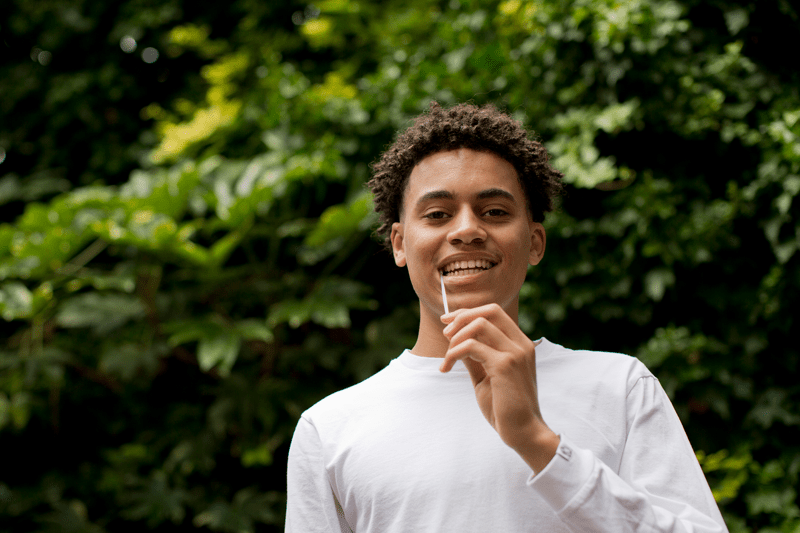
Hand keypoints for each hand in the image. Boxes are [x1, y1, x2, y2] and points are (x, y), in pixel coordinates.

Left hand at [440, 303, 558, 472]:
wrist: (523, 433)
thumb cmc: (505, 408)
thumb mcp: (486, 376)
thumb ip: (475, 356)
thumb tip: (455, 341)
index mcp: (520, 344)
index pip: (494, 312)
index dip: (468, 312)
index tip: (447, 322)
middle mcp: (521, 344)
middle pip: (489, 311)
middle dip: (462, 317)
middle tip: (445, 335)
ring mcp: (515, 353)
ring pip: (479, 324)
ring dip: (456, 338)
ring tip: (447, 358)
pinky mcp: (505, 365)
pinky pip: (471, 346)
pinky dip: (453, 353)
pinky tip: (446, 368)